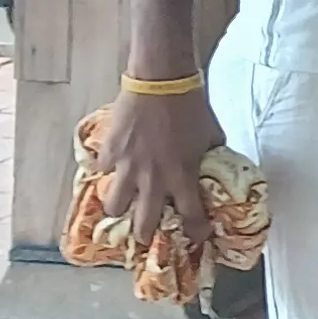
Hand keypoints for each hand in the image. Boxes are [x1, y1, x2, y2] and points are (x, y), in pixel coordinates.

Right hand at [95, 81, 219, 259]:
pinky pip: (102, 173)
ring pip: (114, 206)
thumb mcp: (212, 135)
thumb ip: (210, 156)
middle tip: (145, 234)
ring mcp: (127, 167)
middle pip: (142, 224)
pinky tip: (111, 169)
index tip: (196, 237)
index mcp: (182, 176)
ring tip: (122, 205)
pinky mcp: (109, 152)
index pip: (190, 217)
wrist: (161, 81)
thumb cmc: (192, 106)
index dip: (195, 231)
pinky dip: (106, 173)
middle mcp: (153, 179)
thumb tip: (215, 165)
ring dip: (120, 208)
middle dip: (144, 234)